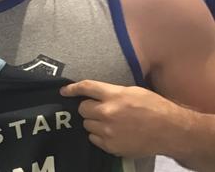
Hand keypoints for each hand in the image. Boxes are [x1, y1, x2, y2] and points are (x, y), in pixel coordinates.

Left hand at [60, 80, 182, 157]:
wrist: (171, 131)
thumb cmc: (155, 107)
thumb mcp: (133, 91)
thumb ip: (111, 92)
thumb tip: (94, 93)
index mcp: (114, 95)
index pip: (85, 88)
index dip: (72, 88)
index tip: (64, 91)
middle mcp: (108, 113)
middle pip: (82, 108)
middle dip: (88, 107)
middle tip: (99, 109)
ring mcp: (108, 131)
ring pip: (86, 124)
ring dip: (94, 122)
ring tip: (109, 122)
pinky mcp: (111, 146)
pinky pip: (93, 138)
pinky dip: (99, 135)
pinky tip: (112, 132)